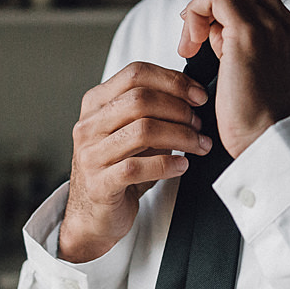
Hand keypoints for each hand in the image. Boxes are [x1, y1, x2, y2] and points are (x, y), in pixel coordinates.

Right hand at [59, 62, 211, 262]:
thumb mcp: (131, 130)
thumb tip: (194, 94)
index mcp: (96, 103)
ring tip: (198, 144)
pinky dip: (167, 164)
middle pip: (141, 99)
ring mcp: (91, 154)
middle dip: (179, 109)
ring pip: (143, 130)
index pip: (136, 73)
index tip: (199, 94)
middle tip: (200, 123)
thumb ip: (152, 109)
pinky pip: (137, 167)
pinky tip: (182, 165)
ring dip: (180, 136)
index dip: (173, 80)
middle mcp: (89, 125)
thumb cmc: (119, 167)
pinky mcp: (99, 184)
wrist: (93, 215)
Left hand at [179, 0, 289, 158]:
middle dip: (211, 0)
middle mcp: (286, 24)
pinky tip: (191, 45)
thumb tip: (215, 33)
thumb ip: (240, 48)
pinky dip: (196, 14)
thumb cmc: (260, 124)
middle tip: (194, 33)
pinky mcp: (249, 34)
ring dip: (200, 9)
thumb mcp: (256, 77)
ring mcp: (271, 26)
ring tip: (191, 43)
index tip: (208, 34)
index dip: (226, 6)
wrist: (271, 143)